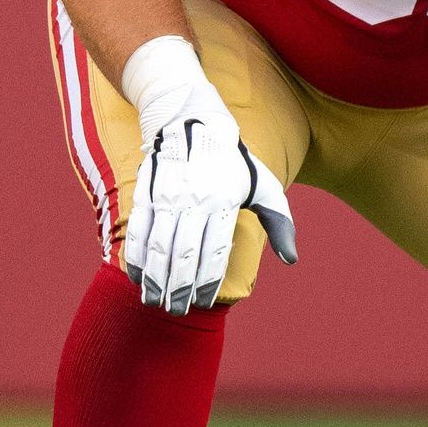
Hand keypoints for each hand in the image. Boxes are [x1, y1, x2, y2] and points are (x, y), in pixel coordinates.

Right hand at [118, 38, 295, 314]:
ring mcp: (168, 196)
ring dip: (156, 279)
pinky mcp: (146, 191)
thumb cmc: (231, 160)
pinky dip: (136, 257)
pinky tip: (137, 277)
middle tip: (177, 309)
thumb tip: (292, 259)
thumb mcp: (263, 184)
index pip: (215, 252)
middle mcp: (195, 200)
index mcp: (225, 201)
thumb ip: (279, 222)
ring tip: (156, 301)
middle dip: (179, 288)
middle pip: (185, 255)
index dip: (207, 282)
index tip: (201, 302)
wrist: (191, 117)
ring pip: (159, 247)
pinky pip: (138, 231)